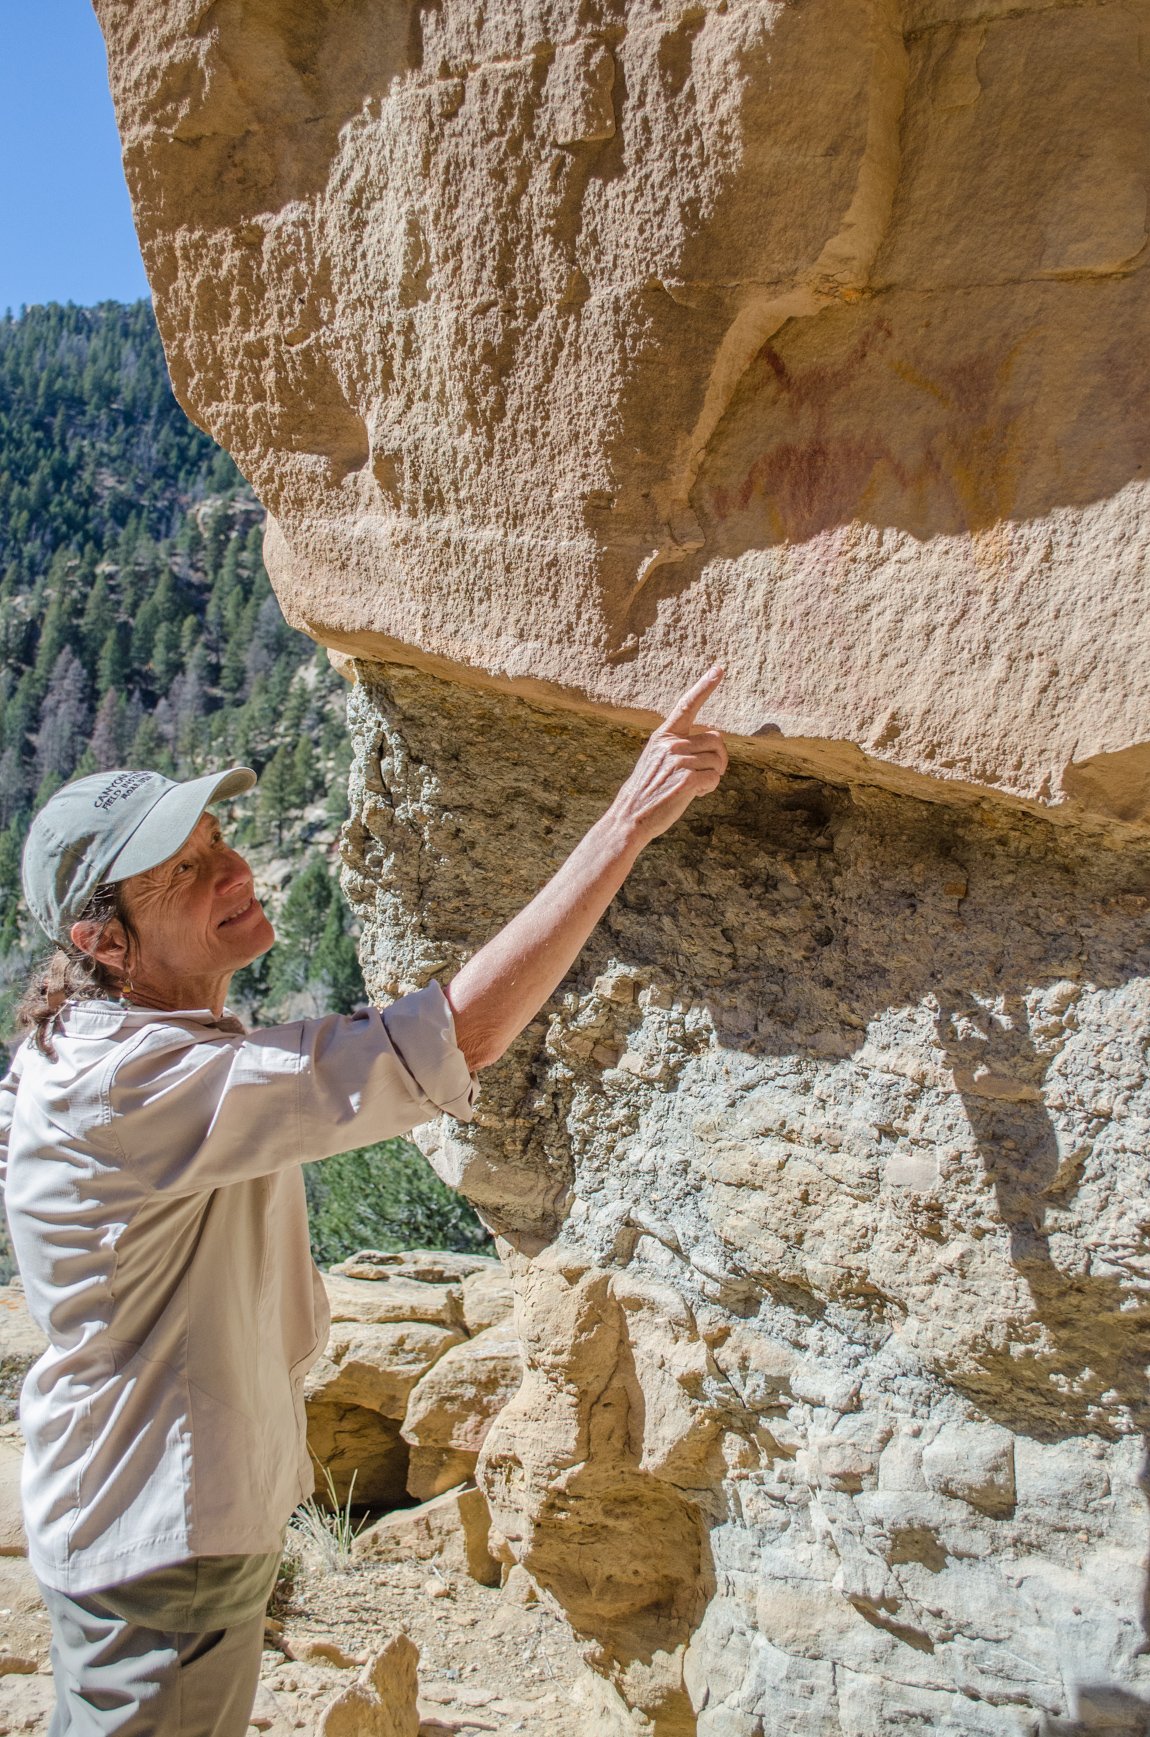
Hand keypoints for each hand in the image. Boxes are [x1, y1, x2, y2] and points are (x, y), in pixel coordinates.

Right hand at [609, 666, 727, 846]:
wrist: (631, 816)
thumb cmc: (648, 790)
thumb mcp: (657, 760)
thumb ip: (679, 747)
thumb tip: (715, 741)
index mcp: (663, 736)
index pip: (686, 705)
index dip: (705, 686)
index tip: (720, 668)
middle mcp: (671, 744)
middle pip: (716, 739)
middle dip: (718, 757)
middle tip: (708, 773)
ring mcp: (678, 760)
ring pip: (718, 760)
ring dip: (714, 775)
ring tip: (695, 786)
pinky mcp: (687, 779)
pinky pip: (715, 778)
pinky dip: (709, 788)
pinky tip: (693, 795)